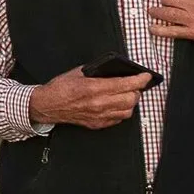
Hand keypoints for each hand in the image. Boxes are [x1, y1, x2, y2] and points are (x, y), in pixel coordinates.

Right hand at [27, 66, 147, 129]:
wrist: (48, 105)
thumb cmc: (61, 87)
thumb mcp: (79, 72)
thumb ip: (99, 71)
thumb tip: (114, 69)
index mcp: (94, 88)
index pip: (125, 84)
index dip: (140, 80)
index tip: (146, 76)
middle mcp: (98, 104)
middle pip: (131, 99)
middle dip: (137, 90)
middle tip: (136, 84)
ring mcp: (98, 116)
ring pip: (127, 111)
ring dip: (131, 102)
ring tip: (128, 94)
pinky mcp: (97, 124)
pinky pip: (118, 119)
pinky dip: (122, 110)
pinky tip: (118, 104)